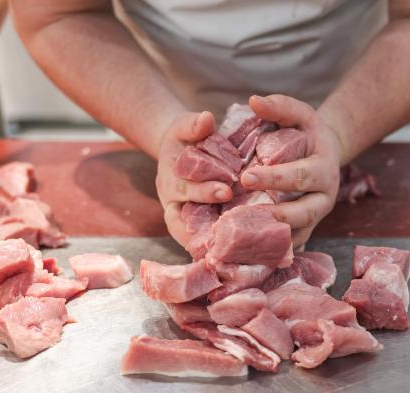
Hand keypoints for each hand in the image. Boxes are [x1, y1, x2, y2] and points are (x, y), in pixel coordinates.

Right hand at [156, 111, 232, 245]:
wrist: (178, 151)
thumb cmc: (184, 138)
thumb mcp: (184, 126)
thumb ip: (193, 124)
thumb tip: (206, 119)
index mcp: (171, 180)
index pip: (185, 189)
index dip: (203, 191)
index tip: (226, 190)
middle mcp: (175, 203)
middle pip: (188, 216)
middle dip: (214, 221)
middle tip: (238, 221)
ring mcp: (184, 217)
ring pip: (192, 235)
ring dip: (211, 242)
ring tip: (233, 250)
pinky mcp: (196, 225)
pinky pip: (201, 241)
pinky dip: (214, 248)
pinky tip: (235, 255)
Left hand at [242, 95, 343, 247]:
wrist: (325, 154)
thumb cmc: (307, 132)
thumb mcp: (299, 114)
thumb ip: (279, 106)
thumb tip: (254, 101)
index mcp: (323, 170)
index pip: (299, 176)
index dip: (274, 178)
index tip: (246, 177)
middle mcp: (324, 199)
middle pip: (303, 213)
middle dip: (273, 215)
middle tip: (241, 213)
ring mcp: (316, 219)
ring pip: (297, 236)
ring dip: (270, 238)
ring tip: (240, 238)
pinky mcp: (305, 232)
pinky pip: (290, 247)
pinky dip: (270, 251)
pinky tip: (245, 252)